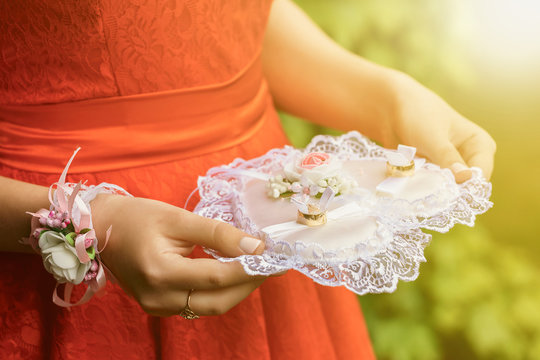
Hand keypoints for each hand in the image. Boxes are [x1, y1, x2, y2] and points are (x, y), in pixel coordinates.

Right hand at [91, 194, 265, 316]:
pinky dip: (219, 292)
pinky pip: (197, 306)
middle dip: (248, 284)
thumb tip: (255, 245)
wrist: (98, 230)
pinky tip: (232, 274)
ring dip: (236, 290)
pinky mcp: (159, 307)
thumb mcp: (179, 218)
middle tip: (271, 265)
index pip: (217, 277)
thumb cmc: (137, 217)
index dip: (249, 267)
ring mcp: (157, 307)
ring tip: (256, 268)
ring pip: (209, 308)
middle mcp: (158, 298)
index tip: (273, 253)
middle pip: (217, 302)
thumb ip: (218, 233)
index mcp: (160, 272)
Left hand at [381, 72, 495, 181]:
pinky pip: (432, 187)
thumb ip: (448, 158)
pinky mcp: (433, 172)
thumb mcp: (433, 137)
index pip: (481, 175)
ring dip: (432, 189)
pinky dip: (423, 187)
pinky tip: (411, 183)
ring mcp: (451, 166)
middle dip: (448, 190)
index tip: (446, 189)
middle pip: (466, 186)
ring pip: (447, 188)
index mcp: (480, 145)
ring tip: (417, 183)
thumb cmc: (418, 115)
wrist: (391, 108)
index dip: (467, 187)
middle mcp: (469, 158)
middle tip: (428, 189)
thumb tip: (466, 177)